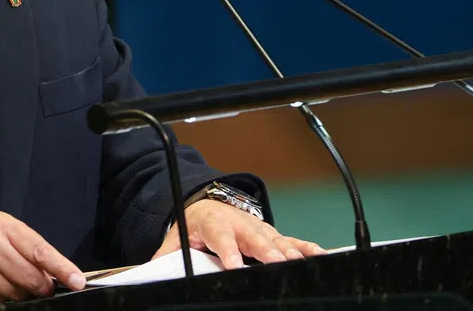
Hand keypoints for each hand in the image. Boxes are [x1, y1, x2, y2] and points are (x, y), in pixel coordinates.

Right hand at [0, 211, 85, 308]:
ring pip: (17, 296)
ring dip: (19, 295)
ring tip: (4, 281)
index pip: (40, 251)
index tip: (78, 282)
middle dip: (41, 288)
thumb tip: (53, 273)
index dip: (62, 269)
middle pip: (32, 280)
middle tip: (37, 286)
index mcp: (2, 227)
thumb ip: (24, 245)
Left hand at [152, 199, 324, 269]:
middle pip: (254, 238)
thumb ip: (166, 253)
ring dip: (289, 251)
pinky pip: (293, 241)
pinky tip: (322, 255)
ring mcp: (259, 229)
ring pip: (276, 239)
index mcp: (214, 223)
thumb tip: (150, 268)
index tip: (234, 266)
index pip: (221, 238)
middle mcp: (240, 224)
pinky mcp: (273, 235)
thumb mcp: (178, 236)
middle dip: (265, 251)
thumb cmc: (196, 225)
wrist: (208, 205)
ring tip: (298, 262)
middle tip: (275, 264)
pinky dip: (308, 248)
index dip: (228, 252)